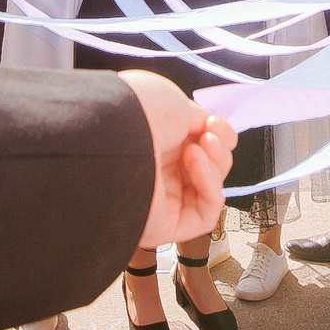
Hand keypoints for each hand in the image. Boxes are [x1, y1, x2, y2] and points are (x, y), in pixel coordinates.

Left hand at [120, 70, 235, 247]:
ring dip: (214, 165)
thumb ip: (198, 121)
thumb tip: (210, 133)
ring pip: (209, 190)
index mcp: (153, 141)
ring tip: (196, 149)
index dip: (215, 135)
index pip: (197, 146)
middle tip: (208, 136)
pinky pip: (205, 214)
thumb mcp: (174, 104)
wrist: (112, 131)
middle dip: (217, 149)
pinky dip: (210, 187)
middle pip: (208, 168)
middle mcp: (155, 170)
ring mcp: (160, 199)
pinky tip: (195, 164)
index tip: (213, 123)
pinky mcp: (165, 226)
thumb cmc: (134, 111)